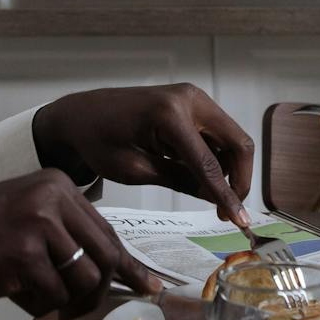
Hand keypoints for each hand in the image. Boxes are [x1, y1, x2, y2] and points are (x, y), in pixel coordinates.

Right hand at [0, 168, 157, 319]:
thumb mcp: (28, 218)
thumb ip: (70, 235)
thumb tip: (122, 269)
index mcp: (58, 184)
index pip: (108, 232)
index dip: (127, 266)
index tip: (148, 286)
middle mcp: (53, 196)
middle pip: (106, 257)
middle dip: (98, 292)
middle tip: (76, 311)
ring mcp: (39, 223)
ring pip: (85, 280)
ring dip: (65, 302)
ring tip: (36, 298)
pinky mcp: (24, 254)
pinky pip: (54, 295)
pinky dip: (38, 305)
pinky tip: (12, 292)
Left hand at [32, 84, 254, 224]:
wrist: (80, 115)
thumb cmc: (97, 141)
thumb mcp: (134, 170)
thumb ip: (179, 181)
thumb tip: (215, 199)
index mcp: (169, 115)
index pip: (210, 163)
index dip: (227, 195)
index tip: (239, 221)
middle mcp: (189, 99)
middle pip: (237, 143)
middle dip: (239, 179)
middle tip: (228, 209)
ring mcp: (193, 97)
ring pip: (231, 138)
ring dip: (229, 168)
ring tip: (209, 194)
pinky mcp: (192, 102)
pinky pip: (217, 133)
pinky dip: (217, 156)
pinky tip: (199, 175)